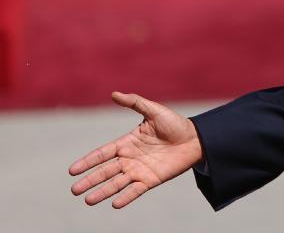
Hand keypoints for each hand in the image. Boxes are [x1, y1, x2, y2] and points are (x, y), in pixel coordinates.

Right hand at [69, 91, 203, 207]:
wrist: (196, 138)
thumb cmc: (175, 124)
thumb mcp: (154, 110)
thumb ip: (134, 103)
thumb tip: (114, 94)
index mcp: (127, 142)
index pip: (102, 153)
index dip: (88, 161)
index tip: (72, 170)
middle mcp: (129, 159)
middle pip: (105, 171)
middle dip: (90, 180)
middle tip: (74, 190)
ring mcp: (139, 171)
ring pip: (117, 183)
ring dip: (103, 192)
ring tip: (88, 201)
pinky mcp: (151, 180)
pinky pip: (135, 191)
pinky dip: (125, 197)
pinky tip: (115, 204)